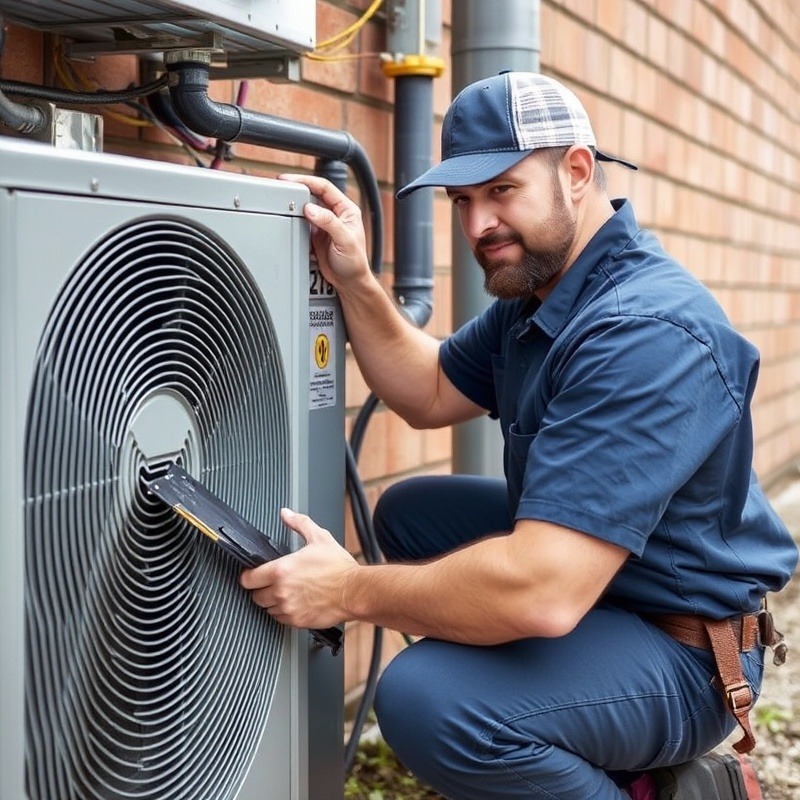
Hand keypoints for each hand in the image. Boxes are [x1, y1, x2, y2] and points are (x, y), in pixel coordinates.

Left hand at [240, 508, 357, 629]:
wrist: (355, 590)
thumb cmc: (339, 567)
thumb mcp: (319, 537)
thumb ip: (299, 523)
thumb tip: (286, 514)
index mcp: (281, 570)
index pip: (248, 579)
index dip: (248, 575)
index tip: (252, 574)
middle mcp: (281, 591)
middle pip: (255, 596)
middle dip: (262, 588)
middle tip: (273, 582)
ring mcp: (288, 608)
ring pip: (267, 608)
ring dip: (273, 601)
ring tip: (287, 592)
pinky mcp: (297, 621)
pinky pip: (281, 619)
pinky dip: (285, 612)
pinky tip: (296, 602)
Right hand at [279, 174, 371, 289]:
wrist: (349, 283)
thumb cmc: (355, 263)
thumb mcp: (344, 240)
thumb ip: (328, 223)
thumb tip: (310, 208)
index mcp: (346, 209)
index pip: (325, 187)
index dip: (307, 181)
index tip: (291, 180)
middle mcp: (335, 214)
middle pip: (313, 194)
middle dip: (298, 190)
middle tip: (281, 187)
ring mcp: (323, 224)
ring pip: (306, 208)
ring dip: (294, 205)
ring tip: (282, 201)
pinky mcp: (314, 235)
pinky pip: (301, 223)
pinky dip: (293, 220)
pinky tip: (288, 219)